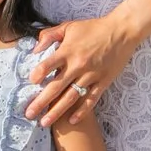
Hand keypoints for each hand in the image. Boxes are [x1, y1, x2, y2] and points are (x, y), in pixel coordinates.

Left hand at [25, 13, 138, 128]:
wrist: (121, 31)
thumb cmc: (93, 28)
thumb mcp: (68, 26)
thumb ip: (50, 35)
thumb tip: (35, 49)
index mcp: (68, 51)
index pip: (48, 64)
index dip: (38, 74)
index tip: (30, 83)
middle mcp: (78, 65)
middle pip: (56, 87)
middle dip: (41, 102)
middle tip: (29, 114)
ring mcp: (91, 75)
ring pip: (71, 97)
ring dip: (57, 111)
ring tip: (45, 123)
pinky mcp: (103, 81)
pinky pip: (91, 99)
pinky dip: (82, 111)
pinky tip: (72, 121)